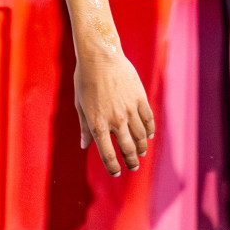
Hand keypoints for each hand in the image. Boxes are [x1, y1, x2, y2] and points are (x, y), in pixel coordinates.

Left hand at [75, 46, 155, 175]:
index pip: (107, 154)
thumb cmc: (85, 79)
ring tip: (141, 153)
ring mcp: (130, 110)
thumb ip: (84, 127)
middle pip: (127, 149)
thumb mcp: (80, 104)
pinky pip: (148, 120)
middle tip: (133, 167)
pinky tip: (149, 135)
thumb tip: (84, 146)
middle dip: (131, 161)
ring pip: (141, 136)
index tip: (117, 173)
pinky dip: (150, 130)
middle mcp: (116, 120)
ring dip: (142, 148)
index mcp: (98, 124)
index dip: (113, 167)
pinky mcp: (140, 99)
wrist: (100, 56)